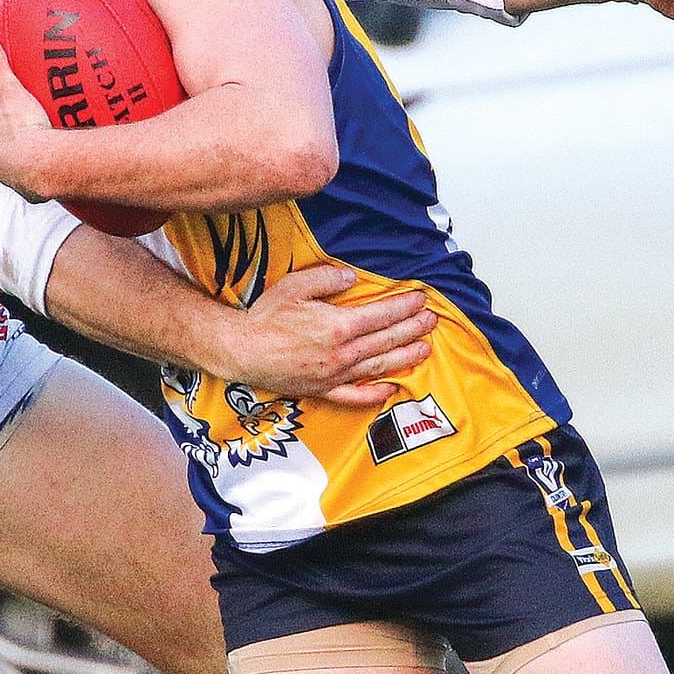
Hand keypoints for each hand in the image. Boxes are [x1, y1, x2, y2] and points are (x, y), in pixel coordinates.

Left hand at [0, 39, 64, 201]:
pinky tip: (44, 165)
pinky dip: (32, 170)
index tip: (8, 94)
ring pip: (8, 158)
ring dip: (18, 151)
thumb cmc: (25, 128)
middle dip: (6, 127)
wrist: (43, 166)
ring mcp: (6, 172)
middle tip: (24, 117)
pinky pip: (25, 176)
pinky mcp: (23, 187)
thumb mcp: (11, 90)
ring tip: (36, 142)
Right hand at [221, 263, 433, 406]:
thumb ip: (327, 278)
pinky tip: (391, 389)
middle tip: (431, 321)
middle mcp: (342, 353)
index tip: (420, 300)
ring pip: (378, 367)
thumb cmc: (265, 318)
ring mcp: (334, 375)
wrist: (241, 351)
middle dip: (412, 329)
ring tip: (424, 350)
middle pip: (387, 340)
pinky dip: (374, 394)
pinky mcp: (323, 390)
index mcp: (339, 326)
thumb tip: (351, 277)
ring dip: (405, 358)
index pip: (382, 315)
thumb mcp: (295, 286)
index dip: (404, 307)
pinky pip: (354, 396)